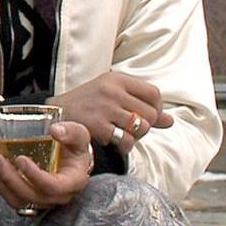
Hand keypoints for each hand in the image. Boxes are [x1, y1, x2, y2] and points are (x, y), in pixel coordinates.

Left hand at [0, 120, 91, 212]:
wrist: (68, 153)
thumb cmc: (73, 145)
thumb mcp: (79, 134)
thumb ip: (71, 132)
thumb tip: (56, 131)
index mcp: (72, 182)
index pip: (54, 188)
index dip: (35, 177)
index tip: (20, 159)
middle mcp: (57, 195)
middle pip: (30, 195)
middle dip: (9, 178)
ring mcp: (40, 198)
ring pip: (15, 199)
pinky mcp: (24, 195)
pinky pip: (6, 193)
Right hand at [49, 71, 172, 153]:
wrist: (54, 115)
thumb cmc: (86, 104)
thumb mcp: (111, 96)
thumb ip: (141, 105)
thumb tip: (170, 121)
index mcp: (116, 79)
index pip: (154, 93)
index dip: (155, 108)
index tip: (144, 115)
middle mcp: (112, 91)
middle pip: (151, 113)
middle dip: (145, 125)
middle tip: (129, 128)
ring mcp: (105, 108)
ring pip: (142, 128)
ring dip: (135, 137)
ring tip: (121, 135)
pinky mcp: (98, 126)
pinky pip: (127, 141)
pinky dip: (124, 146)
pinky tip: (113, 142)